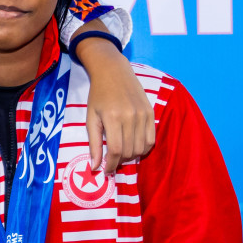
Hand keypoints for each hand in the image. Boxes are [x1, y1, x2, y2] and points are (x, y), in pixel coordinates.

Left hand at [77, 35, 154, 172]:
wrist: (113, 72)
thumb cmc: (98, 95)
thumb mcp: (91, 118)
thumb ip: (94, 143)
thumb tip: (95, 166)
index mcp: (113, 118)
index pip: (116, 151)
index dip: (111, 164)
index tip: (106, 170)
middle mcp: (130, 116)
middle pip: (129, 151)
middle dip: (120, 161)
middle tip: (111, 160)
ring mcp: (143, 114)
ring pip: (141, 148)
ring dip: (131, 156)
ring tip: (122, 152)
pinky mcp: (151, 113)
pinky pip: (151, 139)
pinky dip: (143, 148)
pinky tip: (134, 146)